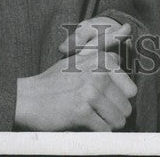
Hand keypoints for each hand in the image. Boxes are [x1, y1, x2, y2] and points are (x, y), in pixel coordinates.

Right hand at [15, 21, 136, 130]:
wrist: (28, 98)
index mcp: (103, 60)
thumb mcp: (81, 55)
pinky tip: (86, 125)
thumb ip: (105, 42)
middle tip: (97, 111)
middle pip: (126, 106)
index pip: (131, 90)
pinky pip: (104, 130)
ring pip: (118, 120)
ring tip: (94, 119)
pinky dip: (97, 132)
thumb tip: (128, 26)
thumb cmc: (56, 79)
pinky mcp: (82, 112)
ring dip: (108, 124)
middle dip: (115, 114)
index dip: (118, 98)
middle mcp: (99, 73)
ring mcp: (90, 92)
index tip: (102, 96)